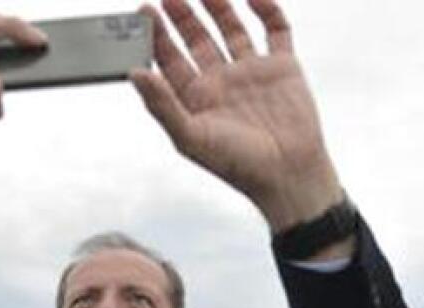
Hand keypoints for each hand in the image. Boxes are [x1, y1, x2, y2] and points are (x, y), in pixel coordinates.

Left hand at [131, 0, 340, 231]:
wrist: (289, 174)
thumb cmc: (238, 165)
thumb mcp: (191, 137)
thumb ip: (161, 105)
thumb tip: (134, 74)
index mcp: (196, 98)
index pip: (169, 58)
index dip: (156, 35)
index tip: (143, 10)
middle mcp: (221, 81)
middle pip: (196, 38)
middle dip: (181, 14)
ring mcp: (251, 71)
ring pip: (231, 28)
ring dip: (217, 5)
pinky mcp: (282, 66)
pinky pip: (274, 29)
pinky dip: (266, 8)